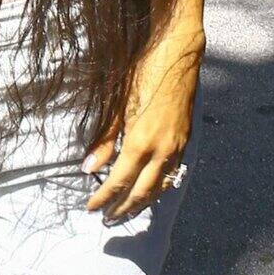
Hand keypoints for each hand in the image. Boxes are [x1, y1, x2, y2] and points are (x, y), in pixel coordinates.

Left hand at [82, 27, 203, 222]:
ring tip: (126, 212)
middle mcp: (162, 150)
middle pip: (141, 193)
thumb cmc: (143, 72)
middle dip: (123, 209)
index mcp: (141, 142)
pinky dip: (158, 188)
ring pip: (160, 187)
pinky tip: (149, 191)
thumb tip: (87, 167)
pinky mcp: (186, 140)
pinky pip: (172, 174)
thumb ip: (104, 139)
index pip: (118, 181)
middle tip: (107, 220)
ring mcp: (177, 147)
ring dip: (142, 204)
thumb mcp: (118, 104)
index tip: (90, 208)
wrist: (179, 54)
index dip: (103, 198)